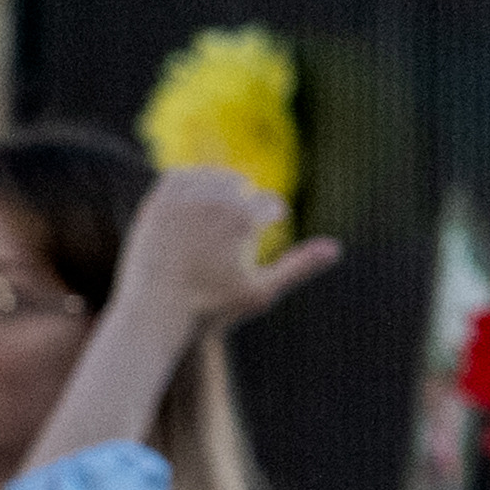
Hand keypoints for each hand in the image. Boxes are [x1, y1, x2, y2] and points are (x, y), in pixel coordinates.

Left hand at [115, 158, 337, 330]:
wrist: (153, 313)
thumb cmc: (210, 309)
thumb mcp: (261, 292)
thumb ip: (300, 266)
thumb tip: (336, 247)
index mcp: (244, 220)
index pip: (271, 205)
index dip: (273, 217)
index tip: (268, 228)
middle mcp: (214, 202)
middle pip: (243, 188)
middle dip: (246, 203)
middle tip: (240, 223)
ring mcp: (183, 199)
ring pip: (213, 177)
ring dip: (221, 189)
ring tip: (221, 211)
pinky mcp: (157, 201)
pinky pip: (181, 176)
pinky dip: (192, 183)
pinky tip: (195, 201)